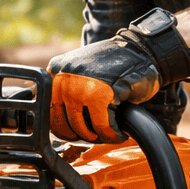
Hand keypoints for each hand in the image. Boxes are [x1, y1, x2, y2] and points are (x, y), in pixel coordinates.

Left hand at [47, 35, 162, 142]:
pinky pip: (103, 127)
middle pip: (63, 124)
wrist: (141, 51)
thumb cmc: (113, 65)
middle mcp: (63, 79)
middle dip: (82, 135)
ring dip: (99, 137)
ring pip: (83, 129)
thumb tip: (57, 124)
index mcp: (54, 72)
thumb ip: (65, 89)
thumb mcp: (79, 71)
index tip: (77, 134)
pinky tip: (119, 133)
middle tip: (96, 136)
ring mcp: (80, 87)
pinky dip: (113, 135)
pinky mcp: (100, 95)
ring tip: (109, 134)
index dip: (65, 128)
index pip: (48, 112)